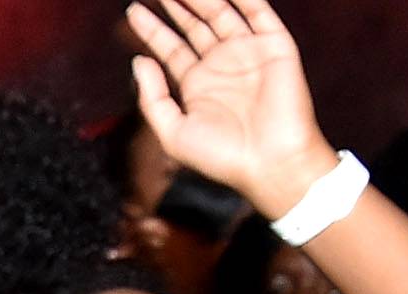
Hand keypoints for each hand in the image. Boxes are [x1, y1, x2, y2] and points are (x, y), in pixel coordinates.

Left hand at [125, 0, 339, 220]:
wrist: (270, 163)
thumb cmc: (222, 157)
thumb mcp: (173, 132)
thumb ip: (153, 97)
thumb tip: (137, 61)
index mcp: (197, 84)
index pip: (170, 48)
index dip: (152, 28)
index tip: (132, 9)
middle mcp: (222, 64)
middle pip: (193, 23)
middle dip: (175, 4)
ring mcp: (248, 52)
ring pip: (221, 12)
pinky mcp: (275, 46)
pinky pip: (258, 11)